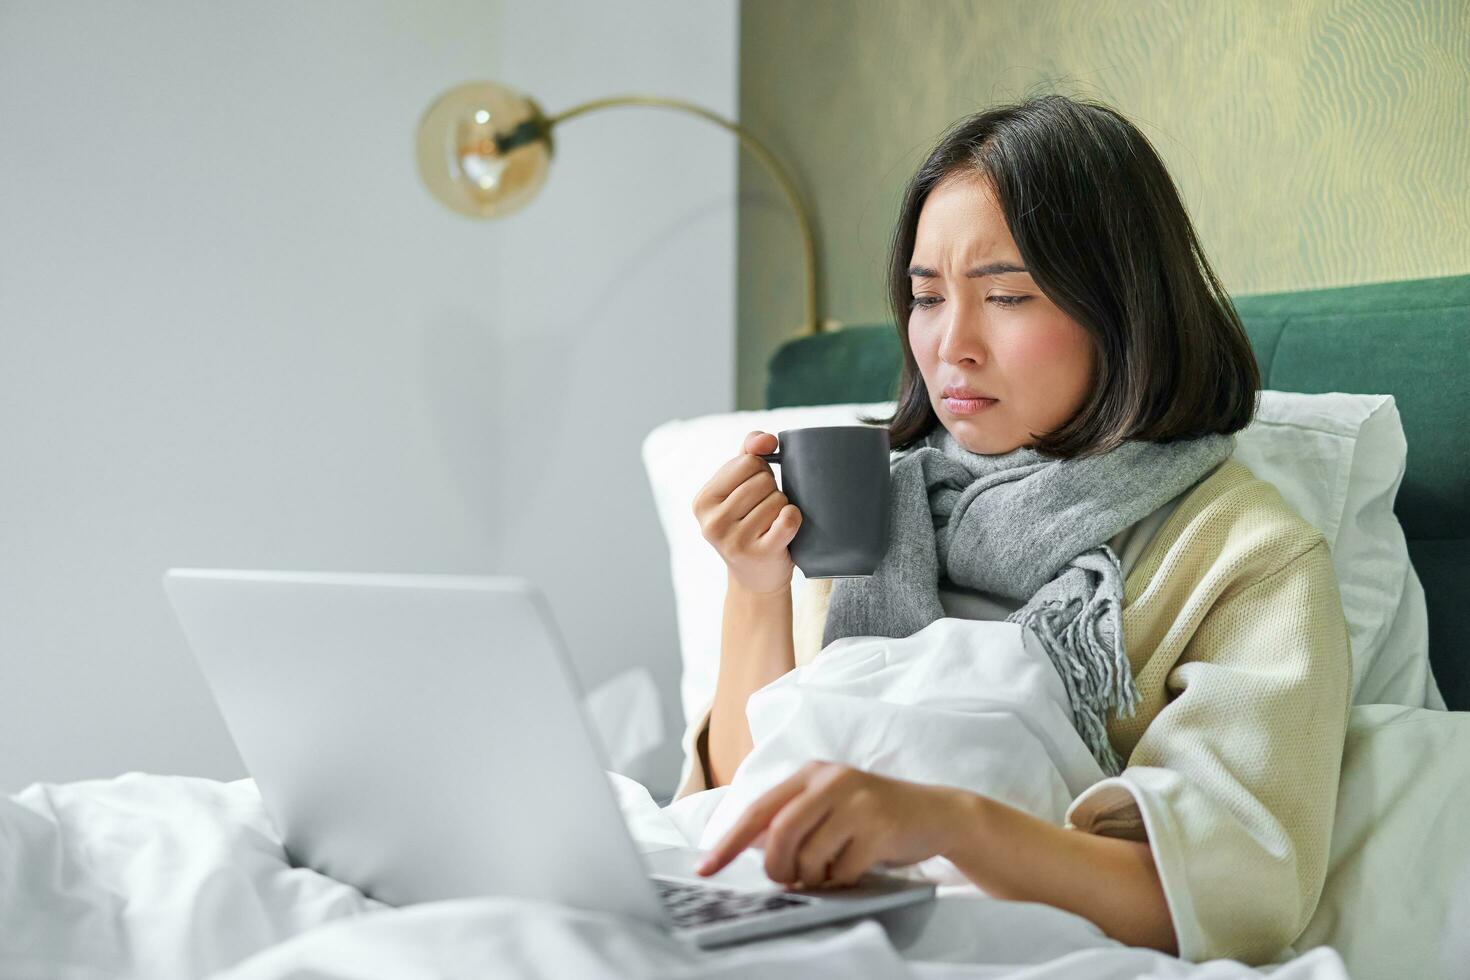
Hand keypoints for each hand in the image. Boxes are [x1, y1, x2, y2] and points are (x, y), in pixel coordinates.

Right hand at [691, 431, 802, 594]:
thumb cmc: (748, 523)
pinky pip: (788, 519)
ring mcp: (734, 541)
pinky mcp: (759, 554)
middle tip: (763, 512)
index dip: (760, 471)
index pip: (746, 461)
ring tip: (770, 524)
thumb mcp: (738, 488)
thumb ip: (749, 453)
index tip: (753, 492)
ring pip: (778, 499)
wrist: (756, 576)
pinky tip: (784, 528)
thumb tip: (766, 440)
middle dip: (771, 491)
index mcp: (702, 501)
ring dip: (781, 508)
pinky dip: (793, 518)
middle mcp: (712, 522)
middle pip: (763, 480)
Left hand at [695, 761, 972, 887]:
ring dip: (813, 876)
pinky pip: (842, 870)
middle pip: (778, 834)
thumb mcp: (830, 806)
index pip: (758, 810)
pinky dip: (842, 880)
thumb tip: (747, 852)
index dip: (728, 842)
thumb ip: (792, 821)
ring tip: (830, 869)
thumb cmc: (873, 816)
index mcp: (811, 773)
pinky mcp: (879, 826)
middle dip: (777, 867)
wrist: (937, 813)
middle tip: (787, 880)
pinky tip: (856, 867)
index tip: (705, 869)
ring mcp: (857, 801)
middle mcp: (831, 780)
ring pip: (809, 856)